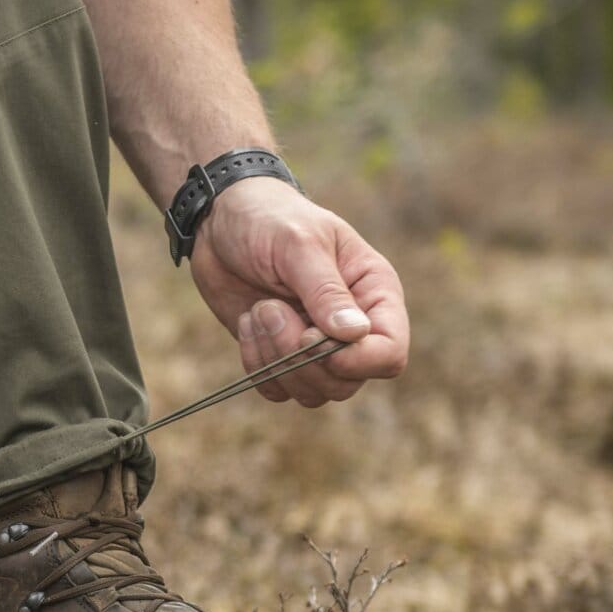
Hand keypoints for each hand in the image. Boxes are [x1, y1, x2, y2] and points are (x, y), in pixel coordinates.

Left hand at [187, 177, 410, 407]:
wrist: (222, 221)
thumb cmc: (270, 218)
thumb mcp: (298, 244)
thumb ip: (326, 290)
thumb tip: (354, 334)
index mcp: (374, 293)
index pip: (390, 353)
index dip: (356, 360)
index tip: (312, 338)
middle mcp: (352, 327)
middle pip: (348, 382)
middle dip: (303, 359)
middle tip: (270, 309)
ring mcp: (316, 346)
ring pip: (314, 393)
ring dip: (276, 359)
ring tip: (259, 310)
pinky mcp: (281, 356)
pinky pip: (277, 390)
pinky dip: (257, 366)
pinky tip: (247, 323)